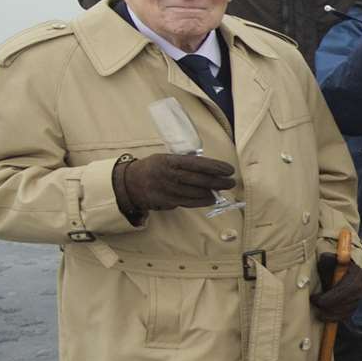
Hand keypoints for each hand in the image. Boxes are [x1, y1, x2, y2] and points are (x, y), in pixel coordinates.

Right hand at [116, 153, 236, 211]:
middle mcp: (169, 175)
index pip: (197, 164)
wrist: (130, 183)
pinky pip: (189, 202)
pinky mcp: (167, 201)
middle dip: (219, 181)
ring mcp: (168, 190)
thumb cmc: (154, 167)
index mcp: (170, 161)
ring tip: (223, 189)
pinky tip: (211, 198)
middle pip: (200, 180)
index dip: (215, 167)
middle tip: (231, 181)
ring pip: (196, 193)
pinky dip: (203, 201)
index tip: (228, 169)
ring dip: (213, 192)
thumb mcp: (166, 158)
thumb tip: (209, 167)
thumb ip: (184, 161)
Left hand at [310, 253, 361, 322]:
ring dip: (333, 313)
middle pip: (349, 300)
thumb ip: (328, 259)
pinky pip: (348, 314)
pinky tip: (325, 317)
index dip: (333, 296)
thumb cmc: (332, 265)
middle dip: (331, 306)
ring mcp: (361, 295)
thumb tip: (325, 258)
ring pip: (349, 309)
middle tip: (316, 306)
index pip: (348, 288)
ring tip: (319, 313)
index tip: (318, 300)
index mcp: (357, 273)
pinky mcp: (357, 304)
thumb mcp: (329, 260)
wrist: (341, 270)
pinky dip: (337, 317)